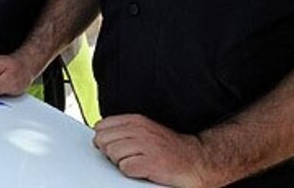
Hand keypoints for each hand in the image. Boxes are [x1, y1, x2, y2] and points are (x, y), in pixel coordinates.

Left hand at [93, 114, 219, 186]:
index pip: (101, 127)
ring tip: (138, 163)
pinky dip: (132, 173)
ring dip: (122, 163)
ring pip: (112, 155)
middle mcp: (139, 130)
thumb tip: (97, 139)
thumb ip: (122, 132)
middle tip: (129, 157)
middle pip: (103, 141)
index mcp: (135, 121)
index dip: (105, 140)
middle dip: (111, 152)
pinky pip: (125, 168)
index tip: (116, 146)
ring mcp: (146, 145)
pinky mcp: (151, 162)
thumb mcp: (144, 132)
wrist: (196, 161)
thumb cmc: (167, 150)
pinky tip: (144, 170)